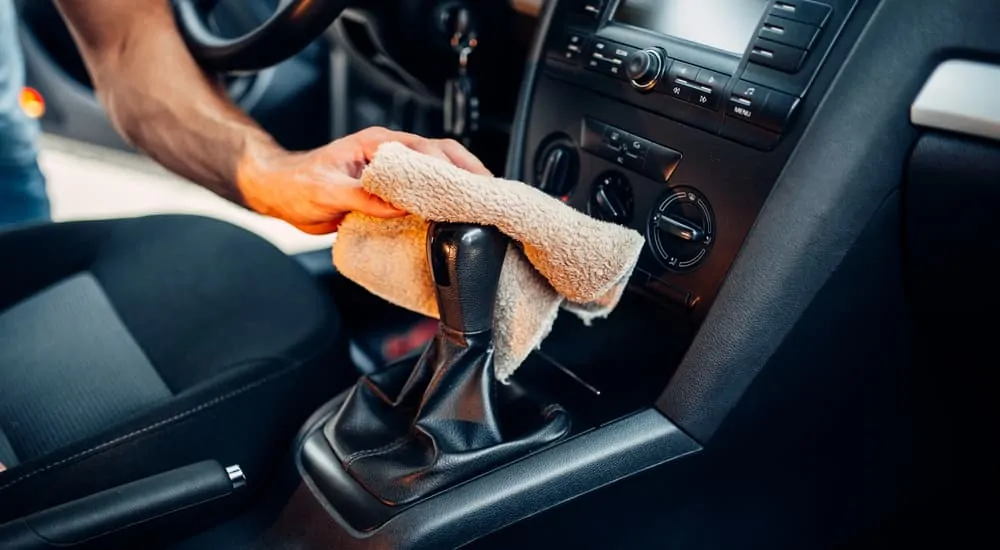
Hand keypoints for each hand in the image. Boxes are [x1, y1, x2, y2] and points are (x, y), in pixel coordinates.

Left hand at [237, 127, 490, 233]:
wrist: (279, 192)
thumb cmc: (297, 185)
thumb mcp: (327, 192)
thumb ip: (363, 196)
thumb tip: (399, 204)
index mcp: (378, 145)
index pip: (426, 150)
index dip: (453, 169)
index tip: (472, 187)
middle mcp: (389, 153)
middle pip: (442, 155)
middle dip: (470, 171)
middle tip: (491, 194)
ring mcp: (392, 170)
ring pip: (437, 170)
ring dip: (460, 184)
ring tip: (483, 203)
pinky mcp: (389, 189)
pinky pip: (423, 190)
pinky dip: (443, 199)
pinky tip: (456, 213)